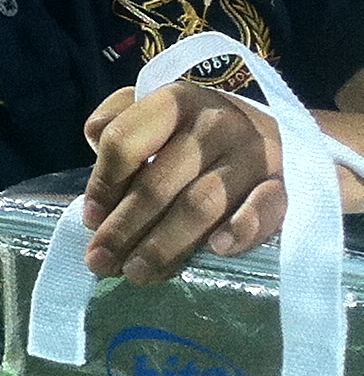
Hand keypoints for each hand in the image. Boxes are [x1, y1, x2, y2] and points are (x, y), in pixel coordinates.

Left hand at [80, 80, 285, 280]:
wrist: (271, 131)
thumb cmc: (193, 130)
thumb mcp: (152, 112)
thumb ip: (117, 123)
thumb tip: (95, 142)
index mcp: (173, 102)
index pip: (124, 142)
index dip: (102, 184)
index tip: (89, 219)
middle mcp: (214, 125)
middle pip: (158, 183)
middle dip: (124, 228)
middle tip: (101, 262)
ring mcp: (252, 154)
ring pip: (200, 204)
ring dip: (165, 244)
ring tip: (138, 273)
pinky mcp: (284, 184)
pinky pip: (265, 208)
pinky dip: (242, 230)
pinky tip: (217, 249)